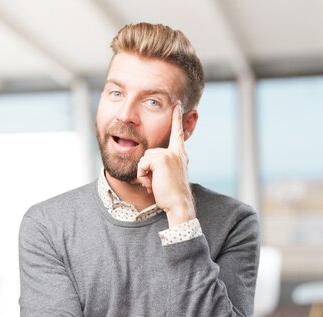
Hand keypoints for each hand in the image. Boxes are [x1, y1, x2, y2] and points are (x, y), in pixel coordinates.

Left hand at [136, 103, 195, 226]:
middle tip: (156, 183)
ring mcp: (170, 154)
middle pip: (149, 152)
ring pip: (144, 158)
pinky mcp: (162, 159)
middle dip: (147, 169)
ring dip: (145, 173)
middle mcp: (177, 152)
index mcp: (180, 155)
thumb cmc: (171, 195)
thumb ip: (163, 165)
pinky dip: (142, 175)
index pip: (178, 133)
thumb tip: (147, 162)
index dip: (177, 119)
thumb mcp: (169, 176)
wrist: (178, 205)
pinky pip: (142, 163)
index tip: (177, 105)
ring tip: (155, 184)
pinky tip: (152, 184)